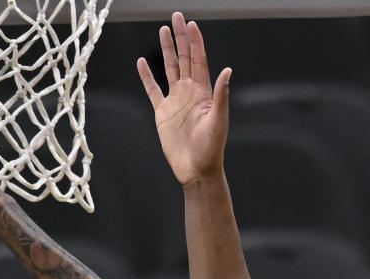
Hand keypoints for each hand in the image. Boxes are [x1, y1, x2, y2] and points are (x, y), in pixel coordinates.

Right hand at [138, 11, 230, 186]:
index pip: (199, 60)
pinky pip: (153, 90)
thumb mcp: (218, 120)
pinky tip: (142, 63)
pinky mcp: (163, 113)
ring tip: (162, 31)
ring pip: (169, 69)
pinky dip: (147, 77)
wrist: (196, 170)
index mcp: (204, 92)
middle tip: (176, 17)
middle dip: (181, 38)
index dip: (195, 42)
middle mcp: (189, 92)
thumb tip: (227, 71)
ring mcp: (175, 101)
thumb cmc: (211, 148)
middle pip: (183, 58)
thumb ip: (221, 95)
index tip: (192, 24)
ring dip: (166, 50)